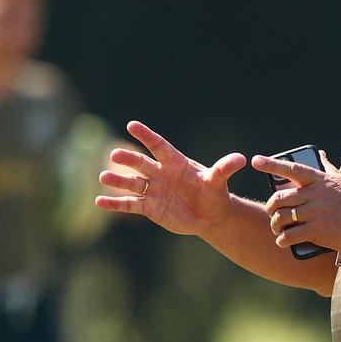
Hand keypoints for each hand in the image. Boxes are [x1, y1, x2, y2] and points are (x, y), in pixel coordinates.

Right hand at [96, 120, 245, 235]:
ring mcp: (154, 190)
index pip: (159, 146)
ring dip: (118, 181)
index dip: (147, 136)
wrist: (210, 216)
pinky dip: (115, 203)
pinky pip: (130, 204)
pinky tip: (99, 201)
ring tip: (103, 176)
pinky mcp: (150, 208)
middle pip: (142, 164)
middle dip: (129, 160)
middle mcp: (161, 174)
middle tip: (114, 155)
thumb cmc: (214, 194)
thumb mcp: (218, 181)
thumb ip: (224, 169)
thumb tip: (241, 159)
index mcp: (175, 163)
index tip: (132, 125)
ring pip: (133, 183)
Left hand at [252, 151, 340, 252]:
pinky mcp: (316, 232)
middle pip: (279, 198)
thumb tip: (320, 154)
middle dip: (271, 206)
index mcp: (319, 180)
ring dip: (275, 224)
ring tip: (277, 228)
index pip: (292, 169)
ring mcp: (314, 214)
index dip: (272, 165)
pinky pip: (290, 236)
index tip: (256, 161)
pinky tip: (282, 241)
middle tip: (271, 211)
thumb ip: (327, 167)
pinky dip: (282, 240)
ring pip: (281, 217)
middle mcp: (314, 195)